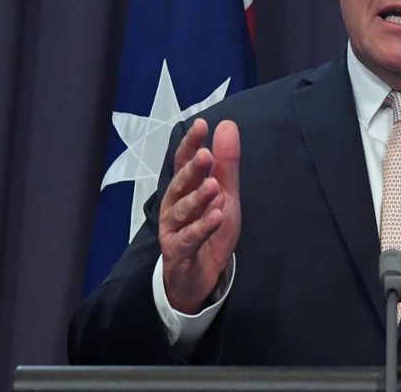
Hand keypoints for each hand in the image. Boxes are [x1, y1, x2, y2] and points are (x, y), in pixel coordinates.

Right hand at [159, 118, 241, 313]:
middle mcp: (173, 207)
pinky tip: (216, 216)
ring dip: (197, 198)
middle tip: (205, 154)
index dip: (190, 144)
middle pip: (180, 185)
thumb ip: (226, 163)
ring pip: (182, 211)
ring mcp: (174, 230)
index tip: (201, 124)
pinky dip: (202, 227)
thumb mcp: (224, 193)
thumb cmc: (208, 229)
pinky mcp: (179, 252)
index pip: (184, 163)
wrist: (198, 275)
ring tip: (212, 187)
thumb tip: (227, 125)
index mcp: (183, 190)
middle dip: (191, 169)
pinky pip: (189, 238)